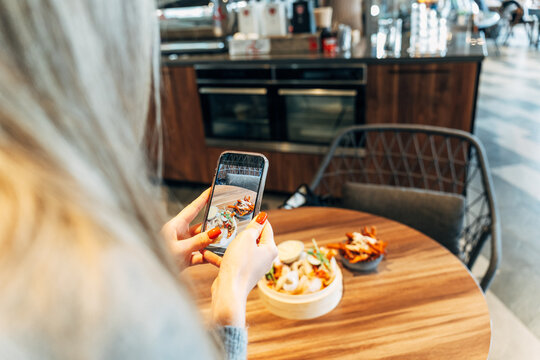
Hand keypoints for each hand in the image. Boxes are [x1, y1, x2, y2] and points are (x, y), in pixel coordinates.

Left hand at [161, 189, 221, 268]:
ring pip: (202, 242)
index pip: (192, 209)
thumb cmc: (158, 259)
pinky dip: (208, 257)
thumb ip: (199, 241)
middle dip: (213, 226)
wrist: (149, 278)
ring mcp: (183, 246)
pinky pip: (200, 255)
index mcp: (175, 226)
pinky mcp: (184, 258)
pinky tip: (216, 258)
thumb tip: (215, 232)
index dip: (203, 199)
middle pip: (200, 227)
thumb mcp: (180, 249)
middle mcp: (179, 234)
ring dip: (212, 244)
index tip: (212, 190)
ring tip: (224, 243)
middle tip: (227, 223)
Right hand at [211, 212, 277, 326]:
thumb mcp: (246, 238)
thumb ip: (254, 226)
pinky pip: (233, 261)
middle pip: (253, 239)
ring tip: (217, 238)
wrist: (229, 292)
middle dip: (240, 232)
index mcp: (270, 249)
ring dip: (227, 245)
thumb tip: (262, 217)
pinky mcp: (242, 274)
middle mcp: (264, 259)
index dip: (256, 219)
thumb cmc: (239, 265)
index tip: (246, 213)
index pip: (266, 228)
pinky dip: (222, 257)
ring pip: (241, 250)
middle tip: (230, 225)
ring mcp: (253, 267)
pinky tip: (208, 253)